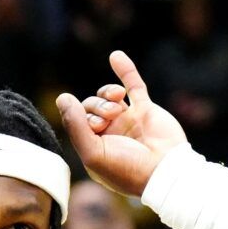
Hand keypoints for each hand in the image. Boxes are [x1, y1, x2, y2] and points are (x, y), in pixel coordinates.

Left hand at [56, 51, 189, 198]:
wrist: (166, 171)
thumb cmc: (128, 169)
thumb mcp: (93, 153)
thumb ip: (75, 126)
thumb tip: (62, 97)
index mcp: (95, 147)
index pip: (78, 122)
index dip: (83, 117)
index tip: (97, 126)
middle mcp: (110, 134)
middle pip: (91, 106)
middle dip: (97, 105)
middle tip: (110, 116)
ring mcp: (128, 121)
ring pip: (108, 96)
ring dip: (108, 92)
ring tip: (117, 98)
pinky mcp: (146, 110)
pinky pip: (134, 85)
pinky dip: (125, 70)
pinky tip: (115, 56)